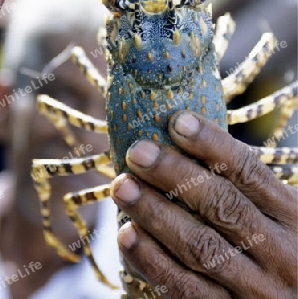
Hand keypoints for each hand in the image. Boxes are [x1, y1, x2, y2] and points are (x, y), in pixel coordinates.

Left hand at [110, 111, 296, 298]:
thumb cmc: (282, 249)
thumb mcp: (284, 215)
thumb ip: (250, 188)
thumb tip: (191, 143)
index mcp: (295, 216)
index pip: (249, 172)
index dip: (212, 144)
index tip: (177, 121)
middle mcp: (281, 253)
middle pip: (221, 205)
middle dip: (174, 174)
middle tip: (138, 152)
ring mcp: (256, 290)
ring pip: (199, 246)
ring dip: (155, 213)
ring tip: (123, 186)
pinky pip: (186, 289)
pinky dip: (152, 260)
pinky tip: (126, 235)